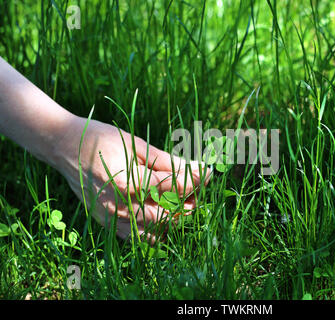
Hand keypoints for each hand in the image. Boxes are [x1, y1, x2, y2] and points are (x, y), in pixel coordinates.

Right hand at [52, 116, 210, 240]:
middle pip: (169, 212)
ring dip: (175, 216)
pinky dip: (156, 229)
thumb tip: (195, 167)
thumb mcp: (136, 143)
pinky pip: (139, 237)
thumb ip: (167, 160)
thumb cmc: (102, 139)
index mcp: (126, 182)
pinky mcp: (106, 224)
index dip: (195, 178)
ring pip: (157, 230)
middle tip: (197, 184)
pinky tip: (163, 213)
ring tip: (182, 199)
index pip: (172, 186)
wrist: (64, 146)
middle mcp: (118, 206)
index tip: (208, 170)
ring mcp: (111, 219)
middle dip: (189, 198)